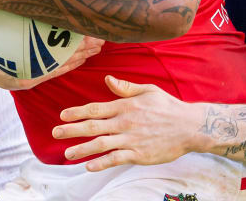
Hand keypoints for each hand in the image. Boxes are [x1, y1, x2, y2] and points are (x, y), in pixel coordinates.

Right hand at [0, 36, 104, 89]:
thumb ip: (18, 21)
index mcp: (22, 58)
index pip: (55, 51)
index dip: (74, 42)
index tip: (89, 31)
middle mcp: (29, 70)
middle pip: (62, 57)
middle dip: (84, 48)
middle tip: (101, 37)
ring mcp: (32, 76)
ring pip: (62, 65)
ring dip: (82, 55)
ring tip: (99, 45)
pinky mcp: (33, 79)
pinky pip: (56, 72)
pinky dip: (70, 64)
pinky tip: (83, 58)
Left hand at [52, 75, 200, 170]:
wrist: (190, 126)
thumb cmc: (168, 107)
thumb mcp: (147, 90)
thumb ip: (125, 87)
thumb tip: (107, 79)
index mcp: (125, 106)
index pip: (95, 108)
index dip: (77, 112)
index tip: (62, 115)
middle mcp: (125, 122)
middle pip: (93, 127)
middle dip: (72, 130)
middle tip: (55, 133)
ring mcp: (131, 139)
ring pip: (101, 145)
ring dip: (82, 149)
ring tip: (67, 154)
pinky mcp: (139, 154)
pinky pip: (116, 159)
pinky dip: (102, 163)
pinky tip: (89, 166)